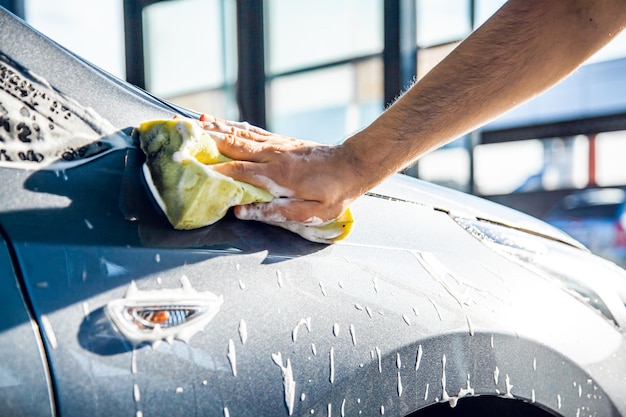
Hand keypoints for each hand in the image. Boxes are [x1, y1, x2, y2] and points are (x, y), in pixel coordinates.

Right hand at [197, 115, 362, 224]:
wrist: (353, 165)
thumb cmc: (334, 193)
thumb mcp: (310, 212)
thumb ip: (276, 211)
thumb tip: (242, 212)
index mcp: (278, 176)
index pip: (238, 171)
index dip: (213, 169)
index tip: (188, 167)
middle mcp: (273, 155)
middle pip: (232, 145)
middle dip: (204, 139)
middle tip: (179, 133)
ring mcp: (276, 144)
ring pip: (238, 134)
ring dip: (214, 128)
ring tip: (190, 121)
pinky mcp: (280, 140)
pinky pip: (251, 131)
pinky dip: (231, 125)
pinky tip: (218, 121)